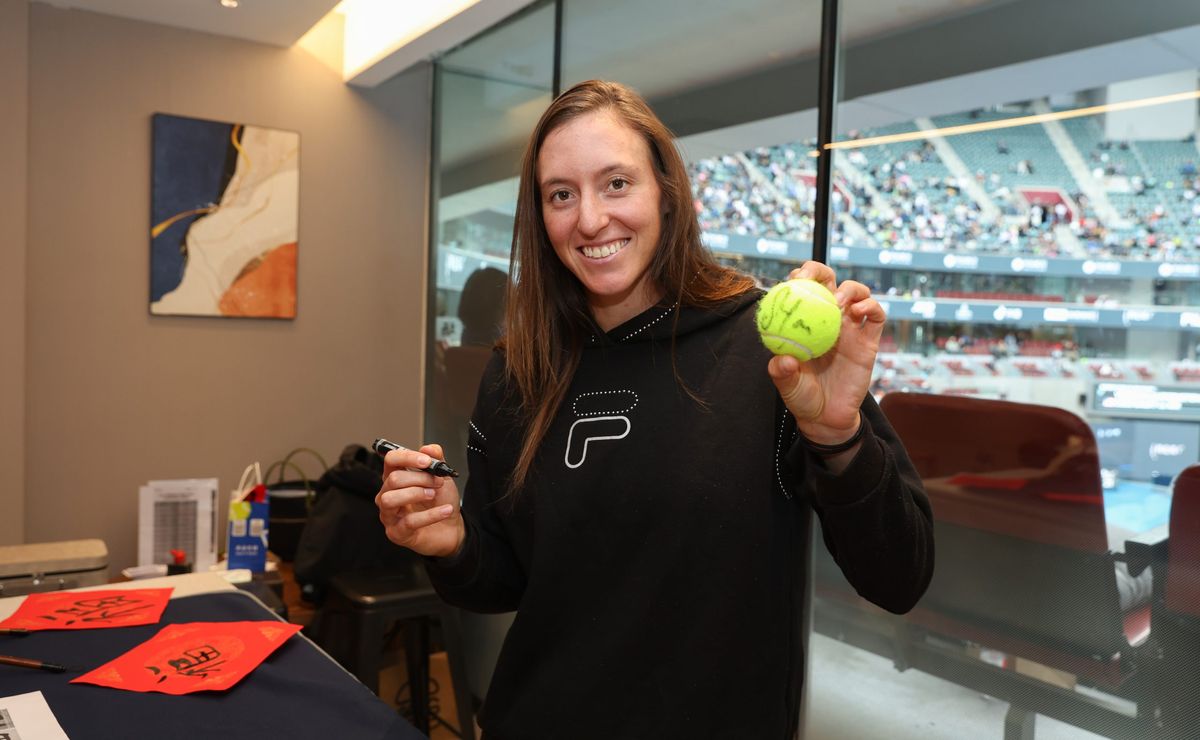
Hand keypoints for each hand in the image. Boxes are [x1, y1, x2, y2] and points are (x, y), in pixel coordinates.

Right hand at [375, 443, 465, 557]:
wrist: (451, 528)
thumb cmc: (441, 502)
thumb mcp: (442, 477)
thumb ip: (436, 461)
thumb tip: (429, 448)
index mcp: (395, 478)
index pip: (391, 460)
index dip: (408, 457)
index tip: (427, 461)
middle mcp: (387, 494)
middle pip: (393, 479)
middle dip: (419, 478)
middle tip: (437, 482)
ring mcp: (389, 515)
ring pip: (390, 499)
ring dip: (416, 494)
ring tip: (433, 495)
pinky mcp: (396, 533)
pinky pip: (409, 521)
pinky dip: (431, 515)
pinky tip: (446, 510)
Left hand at [766, 261, 884, 443]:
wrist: (828, 418)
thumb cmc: (803, 398)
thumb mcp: (787, 387)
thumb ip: (782, 373)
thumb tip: (782, 359)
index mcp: (805, 323)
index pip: (801, 290)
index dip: (797, 278)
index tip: (792, 280)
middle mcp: (828, 319)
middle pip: (828, 281)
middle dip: (819, 271)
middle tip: (812, 279)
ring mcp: (850, 328)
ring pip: (856, 292)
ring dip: (849, 288)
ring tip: (837, 301)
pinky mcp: (869, 340)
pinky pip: (876, 316)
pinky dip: (870, 305)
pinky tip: (859, 311)